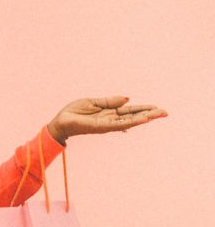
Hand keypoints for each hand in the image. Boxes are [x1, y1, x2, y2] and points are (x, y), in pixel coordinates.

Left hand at [48, 96, 166, 144]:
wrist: (60, 122)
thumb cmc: (74, 112)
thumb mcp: (94, 102)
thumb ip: (111, 101)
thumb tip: (127, 99)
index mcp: (110, 113)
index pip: (131, 111)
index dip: (144, 109)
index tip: (157, 109)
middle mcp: (111, 120)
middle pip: (134, 117)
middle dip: (149, 115)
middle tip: (165, 113)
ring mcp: (107, 125)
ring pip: (129, 121)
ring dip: (144, 118)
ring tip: (158, 115)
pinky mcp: (101, 127)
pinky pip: (118, 125)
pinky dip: (130, 122)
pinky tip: (140, 120)